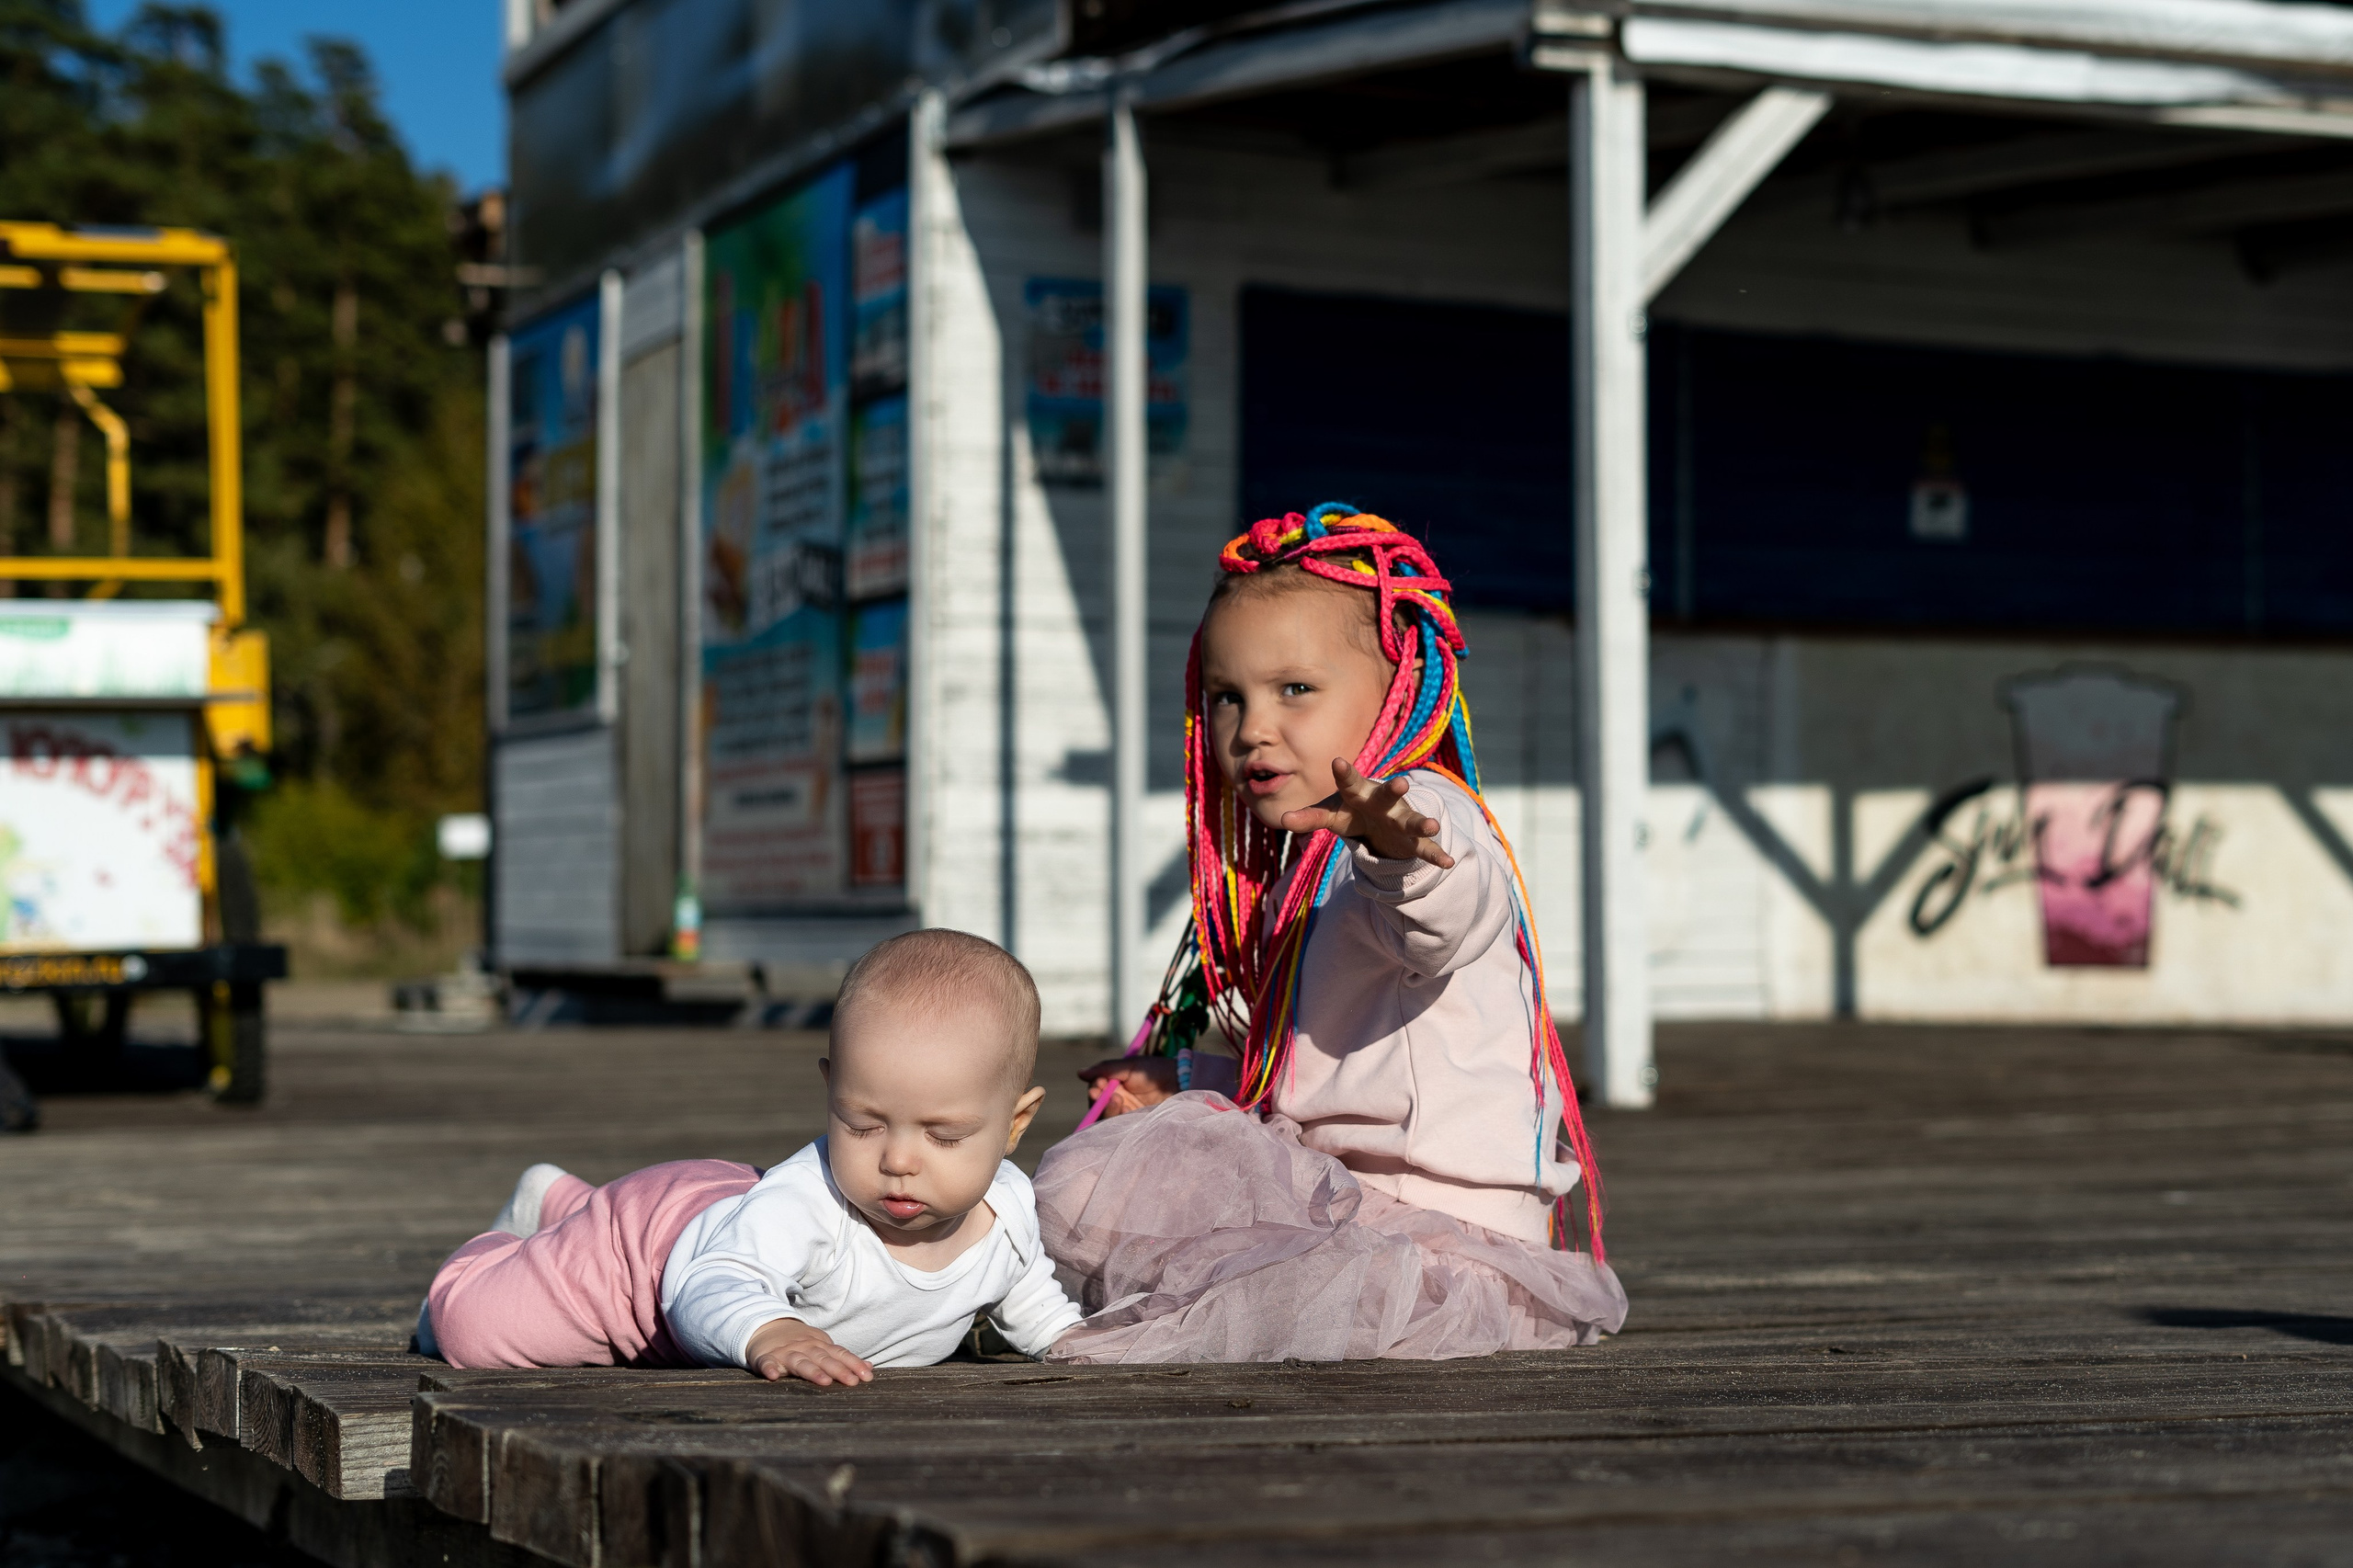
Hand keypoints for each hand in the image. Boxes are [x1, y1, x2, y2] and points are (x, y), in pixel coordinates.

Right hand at [746, 1319, 872, 1386]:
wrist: (766, 1326)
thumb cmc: (799, 1343)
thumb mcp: (822, 1347)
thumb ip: (843, 1358)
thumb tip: (869, 1368)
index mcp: (819, 1346)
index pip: (840, 1354)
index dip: (854, 1364)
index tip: (867, 1377)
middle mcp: (804, 1348)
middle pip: (823, 1359)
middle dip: (838, 1370)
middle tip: (852, 1382)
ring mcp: (785, 1353)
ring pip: (800, 1362)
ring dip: (812, 1371)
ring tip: (823, 1381)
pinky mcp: (765, 1358)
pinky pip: (767, 1363)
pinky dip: (769, 1368)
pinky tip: (773, 1376)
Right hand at [1079, 1057, 1177, 1117]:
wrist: (1182, 1082)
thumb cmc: (1156, 1071)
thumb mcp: (1130, 1066)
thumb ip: (1106, 1069)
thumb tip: (1079, 1073)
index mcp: (1115, 1087)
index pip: (1096, 1092)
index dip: (1094, 1090)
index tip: (1097, 1085)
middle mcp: (1118, 1102)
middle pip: (1098, 1108)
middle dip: (1099, 1102)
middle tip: (1105, 1094)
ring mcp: (1127, 1115)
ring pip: (1107, 1119)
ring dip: (1108, 1110)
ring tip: (1118, 1100)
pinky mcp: (1136, 1126)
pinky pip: (1121, 1127)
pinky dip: (1120, 1119)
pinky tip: (1128, 1110)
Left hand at [1280, 760, 1454, 868]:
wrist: (1380, 822)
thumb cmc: (1351, 813)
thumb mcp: (1331, 816)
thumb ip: (1309, 817)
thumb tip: (1281, 818)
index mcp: (1359, 794)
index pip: (1349, 782)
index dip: (1344, 774)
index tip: (1337, 762)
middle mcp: (1383, 803)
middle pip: (1387, 795)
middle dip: (1394, 790)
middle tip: (1402, 783)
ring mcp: (1400, 820)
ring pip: (1412, 820)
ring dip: (1422, 823)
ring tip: (1434, 826)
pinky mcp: (1412, 841)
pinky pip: (1425, 849)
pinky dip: (1436, 855)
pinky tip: (1447, 863)